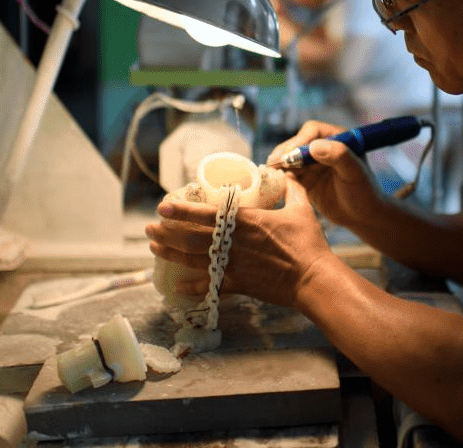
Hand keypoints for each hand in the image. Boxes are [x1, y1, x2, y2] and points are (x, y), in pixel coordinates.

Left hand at [145, 178, 333, 308]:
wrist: (313, 278)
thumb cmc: (308, 242)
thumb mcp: (301, 209)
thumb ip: (291, 189)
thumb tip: (286, 174)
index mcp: (246, 222)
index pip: (206, 214)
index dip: (182, 210)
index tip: (162, 206)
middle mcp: (234, 243)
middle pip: (193, 237)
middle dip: (168, 233)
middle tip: (149, 229)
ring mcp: (234, 265)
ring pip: (195, 260)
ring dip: (172, 254)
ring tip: (153, 249)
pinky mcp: (239, 284)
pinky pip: (211, 287)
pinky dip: (194, 287)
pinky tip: (177, 287)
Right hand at [266, 120, 385, 226]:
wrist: (364, 217)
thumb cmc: (365, 192)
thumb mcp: (355, 172)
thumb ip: (339, 156)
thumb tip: (315, 146)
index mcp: (338, 138)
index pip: (313, 131)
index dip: (300, 140)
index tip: (290, 154)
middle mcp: (324, 148)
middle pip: (297, 143)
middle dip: (285, 152)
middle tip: (274, 163)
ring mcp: (314, 164)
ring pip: (290, 158)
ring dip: (280, 164)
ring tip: (270, 172)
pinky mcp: (306, 179)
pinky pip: (290, 174)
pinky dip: (281, 177)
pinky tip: (274, 182)